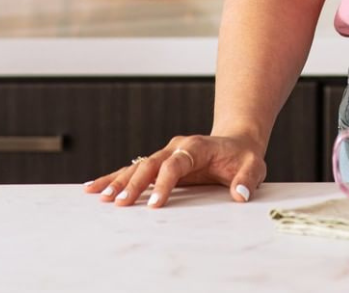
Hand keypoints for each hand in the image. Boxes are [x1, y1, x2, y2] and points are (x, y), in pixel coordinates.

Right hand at [83, 134, 266, 207]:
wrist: (237, 143)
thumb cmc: (244, 157)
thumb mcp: (254, 166)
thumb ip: (247, 179)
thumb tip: (239, 194)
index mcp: (197, 146)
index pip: (175, 164)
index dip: (164, 183)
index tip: (154, 204)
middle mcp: (177, 147)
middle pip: (150, 164)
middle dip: (133, 184)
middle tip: (118, 203)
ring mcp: (166, 153)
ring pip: (138, 166)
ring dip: (118, 181)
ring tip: (98, 196)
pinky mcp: (160, 163)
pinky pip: (135, 169)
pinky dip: (115, 178)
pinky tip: (94, 187)